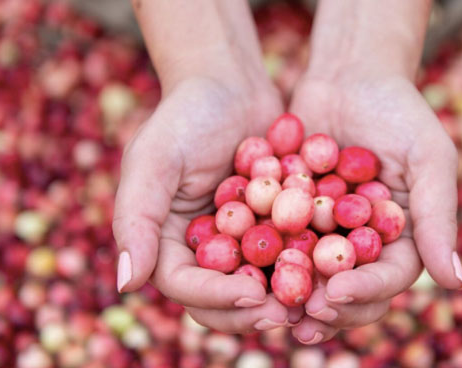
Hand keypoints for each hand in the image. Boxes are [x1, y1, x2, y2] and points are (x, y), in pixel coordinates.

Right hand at [113, 73, 293, 332]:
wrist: (230, 83)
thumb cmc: (184, 115)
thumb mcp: (154, 160)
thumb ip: (135, 219)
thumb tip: (126, 285)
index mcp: (166, 242)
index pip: (185, 286)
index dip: (216, 298)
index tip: (252, 298)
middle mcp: (202, 249)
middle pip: (222, 298)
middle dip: (252, 311)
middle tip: (288, 314)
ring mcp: (240, 241)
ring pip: (260, 283)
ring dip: (285, 297)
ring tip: (314, 303)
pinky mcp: (272, 226)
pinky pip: (290, 253)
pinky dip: (309, 264)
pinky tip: (334, 269)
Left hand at [287, 68, 461, 341]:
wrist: (349, 74)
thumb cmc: (400, 111)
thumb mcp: (428, 157)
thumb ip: (438, 217)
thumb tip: (457, 283)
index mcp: (403, 238)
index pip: (389, 277)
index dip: (365, 291)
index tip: (337, 294)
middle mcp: (363, 242)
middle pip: (349, 288)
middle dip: (326, 307)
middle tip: (300, 318)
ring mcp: (325, 231)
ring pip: (309, 275)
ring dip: (290, 295)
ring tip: (269, 308)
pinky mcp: (291, 215)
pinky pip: (276, 241)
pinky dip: (262, 257)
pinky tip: (240, 270)